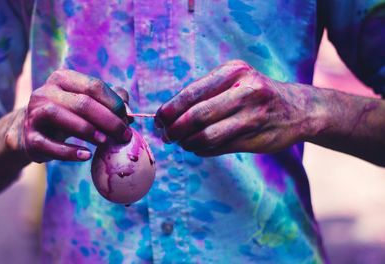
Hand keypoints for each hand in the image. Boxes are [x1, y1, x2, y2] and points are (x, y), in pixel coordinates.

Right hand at [13, 69, 131, 162]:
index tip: (128, 119)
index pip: (94, 86)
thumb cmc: (67, 115)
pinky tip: (86, 155)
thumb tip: (129, 112)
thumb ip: (109, 102)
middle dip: (108, 120)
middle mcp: (46, 92)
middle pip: (82, 103)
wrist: (31, 132)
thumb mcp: (85, 103)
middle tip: (124, 136)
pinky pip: (50, 145)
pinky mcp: (30, 138)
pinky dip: (70, 152)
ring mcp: (35, 114)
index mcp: (62, 78)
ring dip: (88, 131)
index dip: (114, 103)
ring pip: (62, 117)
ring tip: (106, 142)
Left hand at [155, 60, 317, 156]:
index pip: (190, 94)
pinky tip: (200, 147)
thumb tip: (166, 116)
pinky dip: (202, 150)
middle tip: (167, 136)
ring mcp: (253, 116)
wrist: (298, 109)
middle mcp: (245, 91)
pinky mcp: (256, 138)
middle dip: (174, 130)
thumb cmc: (253, 94)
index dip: (169, 110)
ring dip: (188, 143)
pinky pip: (218, 148)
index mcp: (234, 71)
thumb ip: (203, 93)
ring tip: (184, 143)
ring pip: (206, 136)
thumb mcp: (233, 80)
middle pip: (196, 116)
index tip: (158, 121)